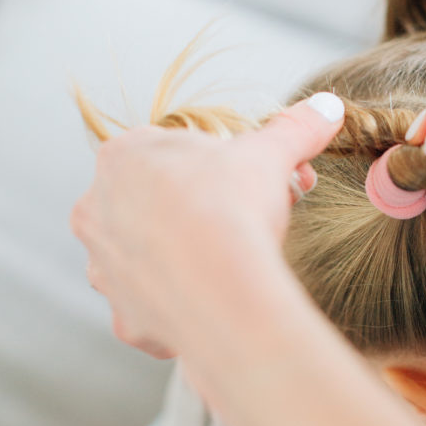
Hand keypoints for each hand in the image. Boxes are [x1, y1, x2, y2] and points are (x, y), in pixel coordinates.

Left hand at [71, 93, 344, 355]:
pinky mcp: (125, 318)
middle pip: (156, 205)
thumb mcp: (270, 154)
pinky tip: (214, 303)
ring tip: (232, 262)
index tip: (254, 180)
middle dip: (201, 208)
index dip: (221, 165)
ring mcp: (105, 268)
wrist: (224, 290)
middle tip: (251, 218)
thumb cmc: (234, 208)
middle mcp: (97, 210)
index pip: (172, 152)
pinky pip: (153, 312)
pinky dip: (181, 311)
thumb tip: (327, 106)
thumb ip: (294, 128)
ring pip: (149, 259)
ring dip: (184, 258)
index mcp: (122, 157)